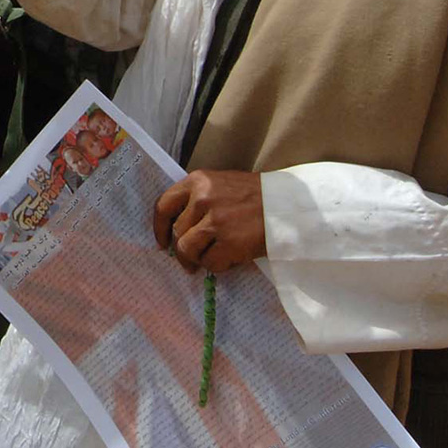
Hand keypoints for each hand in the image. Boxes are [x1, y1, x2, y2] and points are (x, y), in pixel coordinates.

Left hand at [152, 170, 267, 273]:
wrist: (288, 206)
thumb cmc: (255, 197)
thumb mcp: (221, 185)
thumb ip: (197, 200)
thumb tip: (176, 231)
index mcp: (198, 181)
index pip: (163, 206)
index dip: (159, 228)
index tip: (162, 243)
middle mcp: (202, 198)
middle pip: (176, 232)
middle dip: (182, 249)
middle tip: (193, 258)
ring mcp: (216, 220)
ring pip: (187, 250)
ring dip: (196, 260)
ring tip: (208, 260)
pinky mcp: (230, 242)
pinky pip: (210, 263)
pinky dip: (217, 266)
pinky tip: (229, 259)